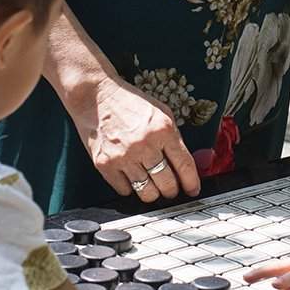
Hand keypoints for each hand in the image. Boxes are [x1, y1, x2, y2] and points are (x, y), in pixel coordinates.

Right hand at [80, 78, 200, 202]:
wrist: (96, 97)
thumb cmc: (130, 104)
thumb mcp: (162, 113)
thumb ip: (176, 139)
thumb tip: (192, 164)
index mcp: (163, 130)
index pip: (184, 165)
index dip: (191, 182)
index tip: (193, 190)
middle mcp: (144, 145)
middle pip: (167, 184)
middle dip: (172, 190)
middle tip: (171, 188)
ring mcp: (123, 157)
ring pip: (147, 192)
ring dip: (153, 193)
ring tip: (152, 186)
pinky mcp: (105, 164)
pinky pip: (125, 190)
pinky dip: (131, 188)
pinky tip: (132, 178)